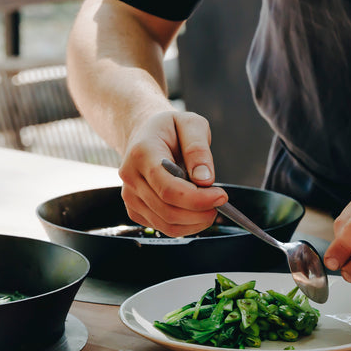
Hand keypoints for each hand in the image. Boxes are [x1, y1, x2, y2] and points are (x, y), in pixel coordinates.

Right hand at [118, 110, 227, 236]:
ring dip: (195, 222)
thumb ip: (198, 148)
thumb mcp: (190, 123)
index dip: (198, 199)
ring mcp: (130, 195)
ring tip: (210, 207)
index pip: (169, 188)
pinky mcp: (134, 209)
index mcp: (142, 153)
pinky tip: (194, 211)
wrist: (145, 133)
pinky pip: (162, 227)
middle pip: (168, 210)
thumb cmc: (169, 128)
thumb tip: (204, 179)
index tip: (221, 196)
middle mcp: (131, 176)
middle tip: (219, 202)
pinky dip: (184, 225)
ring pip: (166, 224)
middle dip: (200, 213)